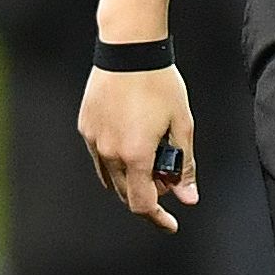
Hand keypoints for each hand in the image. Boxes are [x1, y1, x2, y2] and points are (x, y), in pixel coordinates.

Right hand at [77, 65, 198, 231]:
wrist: (130, 51)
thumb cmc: (161, 84)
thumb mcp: (182, 123)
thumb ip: (185, 164)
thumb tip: (188, 197)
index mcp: (135, 155)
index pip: (142, 203)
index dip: (158, 217)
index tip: (172, 223)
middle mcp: (110, 153)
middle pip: (126, 192)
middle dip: (149, 191)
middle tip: (169, 174)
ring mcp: (94, 141)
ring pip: (110, 177)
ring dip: (131, 177)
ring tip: (152, 153)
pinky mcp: (85, 128)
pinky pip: (100, 156)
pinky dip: (116, 159)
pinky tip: (132, 140)